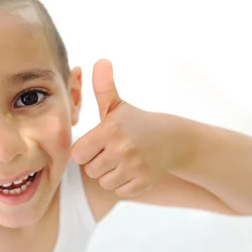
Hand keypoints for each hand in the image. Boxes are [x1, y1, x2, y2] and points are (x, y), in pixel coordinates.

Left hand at [71, 59, 179, 197]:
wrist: (173, 139)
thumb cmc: (136, 122)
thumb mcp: (117, 106)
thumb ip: (103, 88)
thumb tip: (100, 60)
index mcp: (110, 130)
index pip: (78, 154)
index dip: (86, 150)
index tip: (98, 143)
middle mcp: (122, 149)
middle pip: (90, 170)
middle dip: (98, 163)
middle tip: (114, 151)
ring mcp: (134, 167)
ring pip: (104, 182)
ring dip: (110, 175)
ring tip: (123, 160)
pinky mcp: (144, 182)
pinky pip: (119, 191)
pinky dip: (125, 184)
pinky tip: (134, 170)